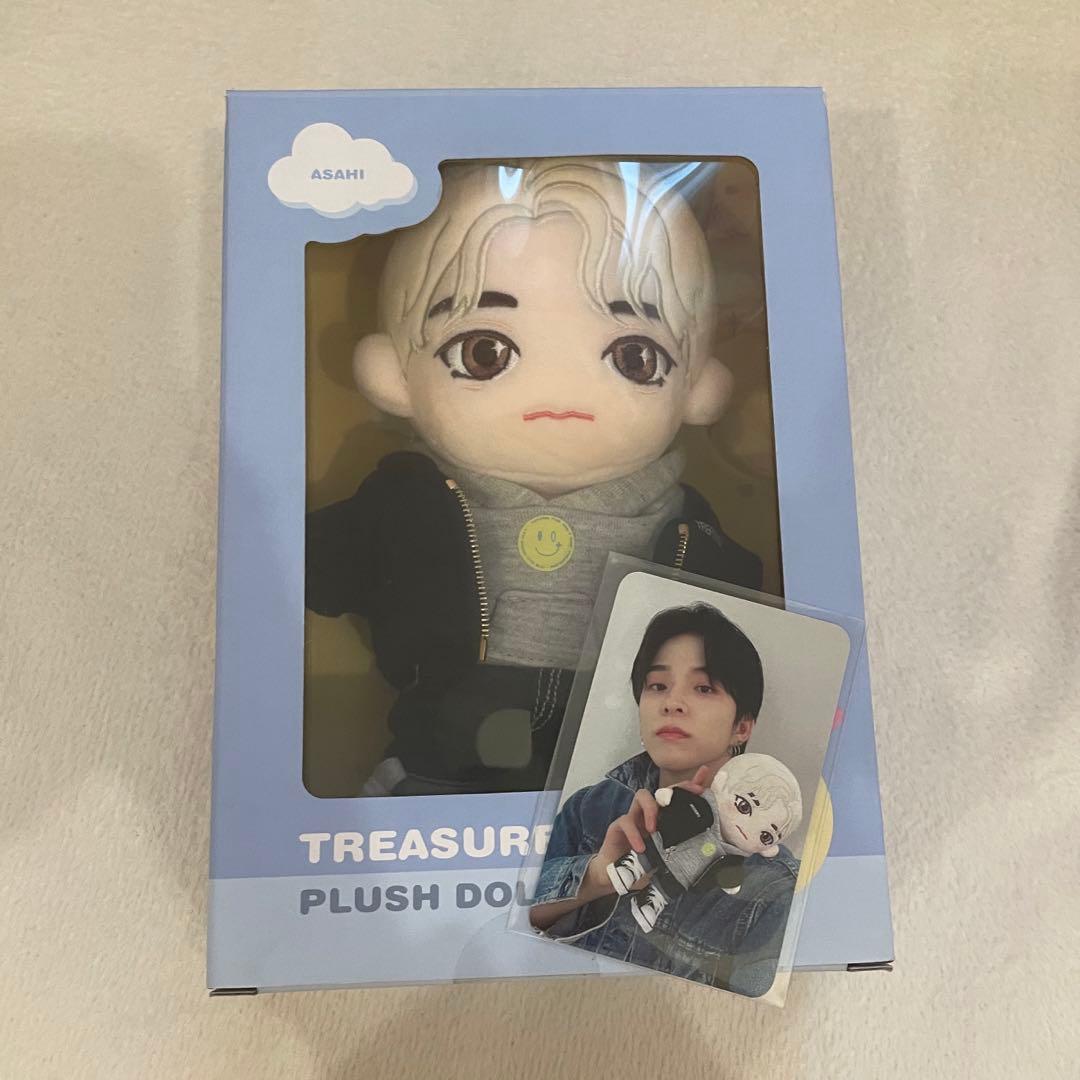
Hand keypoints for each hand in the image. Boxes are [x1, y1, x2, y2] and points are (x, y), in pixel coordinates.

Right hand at [583, 766, 712, 895]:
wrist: (617, 877)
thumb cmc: (645, 866)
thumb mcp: (667, 858)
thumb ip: (680, 850)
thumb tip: (707, 851)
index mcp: (664, 819)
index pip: (677, 797)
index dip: (689, 786)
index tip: (703, 781)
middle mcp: (649, 813)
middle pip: (662, 791)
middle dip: (674, 790)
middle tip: (685, 798)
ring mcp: (634, 817)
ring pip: (641, 796)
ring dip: (651, 809)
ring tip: (653, 829)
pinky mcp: (618, 826)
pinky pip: (626, 821)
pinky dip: (633, 833)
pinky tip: (640, 847)